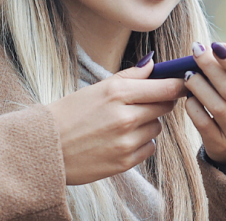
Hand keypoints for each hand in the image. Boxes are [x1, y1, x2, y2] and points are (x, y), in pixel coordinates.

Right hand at [46, 55, 186, 184]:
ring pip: (157, 127)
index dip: (178, 84)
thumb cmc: (68, 114)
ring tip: (124, 123)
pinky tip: (121, 140)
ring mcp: (126, 141)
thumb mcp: (96, 88)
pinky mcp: (124, 162)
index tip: (181, 83)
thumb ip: (129, 76)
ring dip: (148, 123)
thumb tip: (153, 62)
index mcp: (116, 93)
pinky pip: (149, 148)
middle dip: (161, 102)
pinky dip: (142, 143)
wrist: (44, 149)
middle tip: (146, 102)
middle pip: (165, 106)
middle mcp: (124, 117)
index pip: (166, 87)